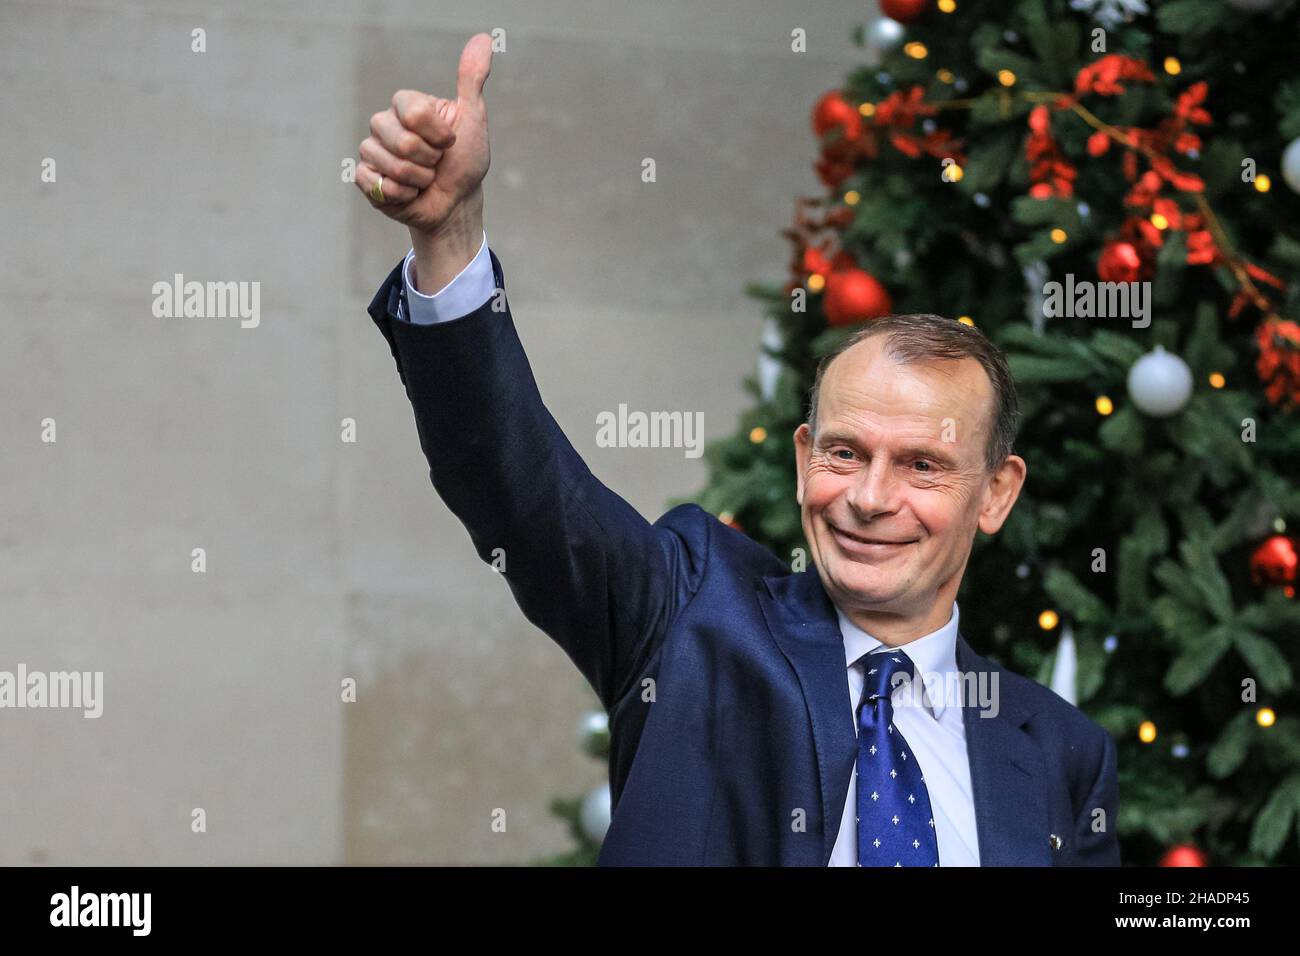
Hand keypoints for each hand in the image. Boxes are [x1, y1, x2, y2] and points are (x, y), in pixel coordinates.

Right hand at [356, 32, 491, 237]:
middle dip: (430, 160)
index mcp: (407, 106)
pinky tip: (409, 193)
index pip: (413, 112)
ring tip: (424, 179)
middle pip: (402, 142)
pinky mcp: (365, 179)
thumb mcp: (473, 119)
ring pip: (393, 167)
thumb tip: (484, 39)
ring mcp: (372, 151)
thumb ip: (471, 80)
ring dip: (420, 180)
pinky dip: (403, 195)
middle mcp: (384, 123)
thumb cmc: (465, 161)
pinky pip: (378, 185)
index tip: (450, 141)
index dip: (439, 134)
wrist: (457, 203)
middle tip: (436, 163)